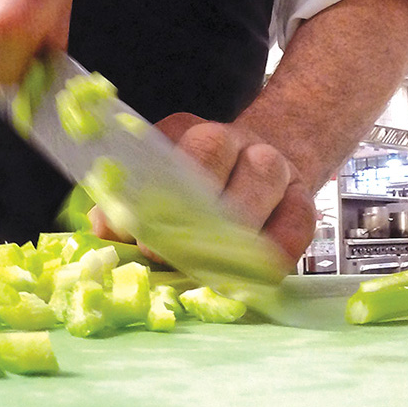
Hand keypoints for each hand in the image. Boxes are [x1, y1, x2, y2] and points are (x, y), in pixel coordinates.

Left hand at [89, 112, 316, 265]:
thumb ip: (126, 204)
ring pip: (261, 179)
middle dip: (185, 199)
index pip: (164, 149)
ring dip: (233, 224)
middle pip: (211, 150)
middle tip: (170, 250)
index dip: (149, 191)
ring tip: (212, 266)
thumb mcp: (158, 184)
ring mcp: (272, 165)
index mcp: (185, 134)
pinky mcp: (303, 197)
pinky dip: (279, 248)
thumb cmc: (199, 189)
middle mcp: (231, 140)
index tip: (138, 232)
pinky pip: (298, 219)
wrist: (260, 166)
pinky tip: (258, 273)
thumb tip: (104, 228)